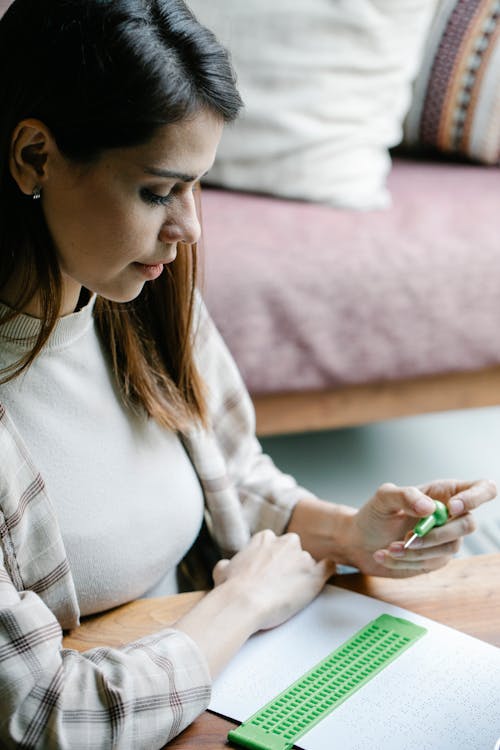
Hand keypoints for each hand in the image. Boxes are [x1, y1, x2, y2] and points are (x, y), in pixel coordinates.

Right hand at [212, 530, 334, 629]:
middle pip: (292, 549)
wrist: (243, 602)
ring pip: (307, 562)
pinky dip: (327, 572)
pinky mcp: (315, 575)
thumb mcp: (222, 570)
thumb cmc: (231, 589)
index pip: (274, 543)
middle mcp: (286, 542)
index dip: (271, 559)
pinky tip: (324, 578)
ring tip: (292, 592)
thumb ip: (228, 564)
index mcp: (265, 538)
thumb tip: (225, 567)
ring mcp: (302, 557)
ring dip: (302, 574)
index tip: (268, 571)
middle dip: (288, 563)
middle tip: (279, 582)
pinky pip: (329, 567)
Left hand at [347, 478, 495, 577]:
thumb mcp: (383, 498)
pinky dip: (406, 560)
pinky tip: (386, 554)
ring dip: (417, 550)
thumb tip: (430, 507)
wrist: (359, 542)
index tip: (452, 508)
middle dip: (438, 533)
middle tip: (409, 536)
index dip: (475, 498)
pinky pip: (430, 563)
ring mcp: (445, 539)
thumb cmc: (373, 514)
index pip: (482, 489)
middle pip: (469, 524)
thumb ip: (405, 495)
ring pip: (449, 548)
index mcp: (443, 492)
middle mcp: (450, 516)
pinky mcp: (436, 559)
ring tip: (389, 546)